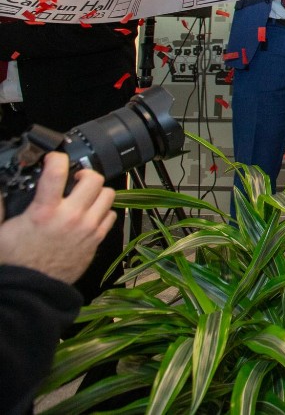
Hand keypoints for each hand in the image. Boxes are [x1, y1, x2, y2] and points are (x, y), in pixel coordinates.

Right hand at [0, 153, 115, 284]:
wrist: (30, 290)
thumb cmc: (15, 262)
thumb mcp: (1, 230)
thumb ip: (1, 206)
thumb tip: (1, 189)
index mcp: (44, 211)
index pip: (56, 172)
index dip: (56, 158)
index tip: (53, 159)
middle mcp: (70, 217)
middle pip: (94, 179)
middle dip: (84, 174)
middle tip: (75, 179)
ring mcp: (87, 228)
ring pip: (108, 195)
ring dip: (97, 192)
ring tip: (84, 197)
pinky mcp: (96, 240)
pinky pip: (111, 216)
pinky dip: (103, 212)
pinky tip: (89, 215)